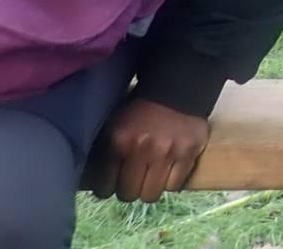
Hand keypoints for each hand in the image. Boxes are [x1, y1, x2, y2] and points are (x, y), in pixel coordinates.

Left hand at [83, 98, 209, 202]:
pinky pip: (174, 186)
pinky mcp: (189, 154)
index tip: (110, 184)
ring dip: (148, 188)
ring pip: (151, 194)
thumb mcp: (113, 124)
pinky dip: (169, 182)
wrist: (175, 88)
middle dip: (128, 190)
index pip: (104, 187)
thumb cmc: (138, 109)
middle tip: (131, 181)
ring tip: (150, 178)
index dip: (106, 188)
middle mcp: (141, 150)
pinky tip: (167, 172)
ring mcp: (167, 153)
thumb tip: (93, 179)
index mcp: (118, 141)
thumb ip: (104, 150)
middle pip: (128, 194)